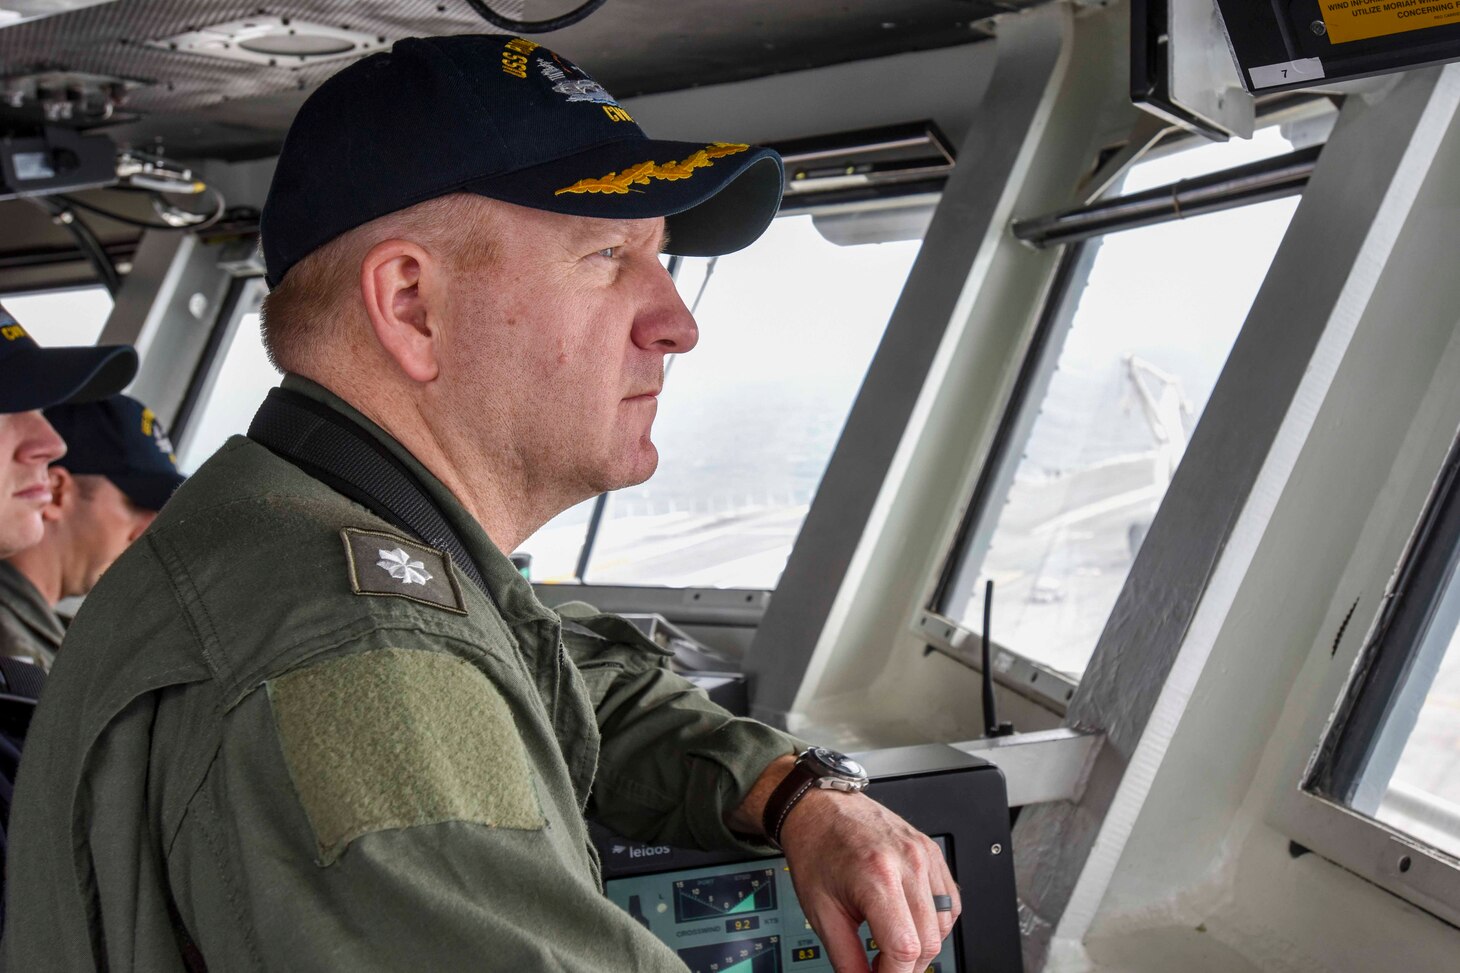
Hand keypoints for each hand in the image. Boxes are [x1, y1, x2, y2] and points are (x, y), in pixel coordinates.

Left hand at [778, 789, 959, 972]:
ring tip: (891, 945)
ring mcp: (924, 855)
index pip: (905, 949)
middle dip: (906, 967)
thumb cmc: (816, 848)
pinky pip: (949, 901)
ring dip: (922, 946)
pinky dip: (935, 922)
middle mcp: (908, 863)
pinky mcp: (932, 852)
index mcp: (877, 876)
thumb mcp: (821, 910)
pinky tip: (911, 922)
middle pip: (929, 942)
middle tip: (880, 967)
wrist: (819, 806)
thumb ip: (845, 957)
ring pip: (944, 925)